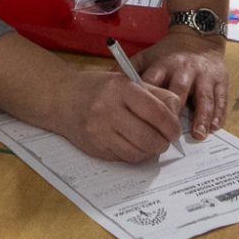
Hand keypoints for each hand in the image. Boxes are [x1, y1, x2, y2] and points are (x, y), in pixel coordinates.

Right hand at [52, 65, 184, 161]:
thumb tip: (176, 114)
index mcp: (121, 88)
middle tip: (166, 140)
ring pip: (137, 152)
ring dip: (150, 151)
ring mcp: (99, 130)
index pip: (157, 112)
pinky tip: (135, 145)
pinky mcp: (95, 147)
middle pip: (148, 137)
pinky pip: (124, 157)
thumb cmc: (100, 89)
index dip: (171, 125)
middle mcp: (108, 109)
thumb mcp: (128, 81)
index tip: (175, 130)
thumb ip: (155, 94)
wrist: (62, 98)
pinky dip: (135, 154)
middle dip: (163, 142)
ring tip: (152, 143)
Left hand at [134, 31, 227, 138]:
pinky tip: (214, 127)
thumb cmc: (169, 52)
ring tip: (198, 135)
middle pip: (180, 90)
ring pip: (204, 96)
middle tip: (170, 133)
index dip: (149, 99)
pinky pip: (220, 97)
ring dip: (201, 116)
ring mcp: (204, 75)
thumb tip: (108, 79)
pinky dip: (218, 113)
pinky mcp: (221, 79)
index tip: (143, 117)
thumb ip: (130, 68)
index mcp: (164, 63)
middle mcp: (185, 69)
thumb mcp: (148, 55)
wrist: (199, 36)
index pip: (155, 81)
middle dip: (176, 111)